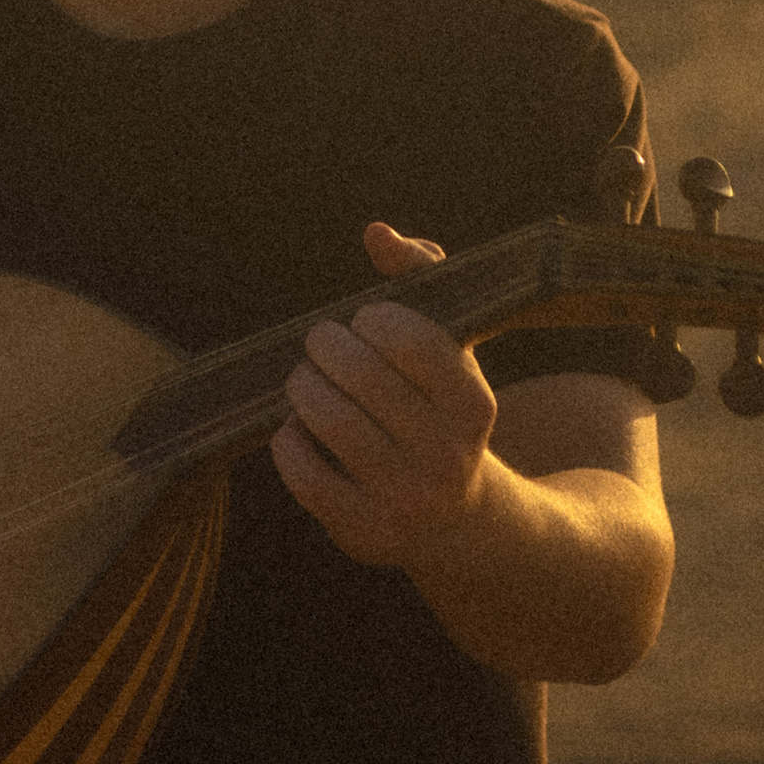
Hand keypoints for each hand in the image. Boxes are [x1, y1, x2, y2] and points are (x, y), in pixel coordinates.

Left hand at [269, 218, 497, 571]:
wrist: (456, 520)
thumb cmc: (439, 410)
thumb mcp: (451, 348)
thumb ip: (421, 277)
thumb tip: (376, 232)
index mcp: (476, 406)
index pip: (410, 338)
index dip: (374, 319)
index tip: (366, 322)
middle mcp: (447, 455)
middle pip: (359, 374)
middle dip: (325, 345)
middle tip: (320, 344)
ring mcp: (406, 499)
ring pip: (327, 418)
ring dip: (302, 385)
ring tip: (305, 379)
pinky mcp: (364, 531)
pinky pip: (302, 470)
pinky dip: (287, 438)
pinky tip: (297, 428)